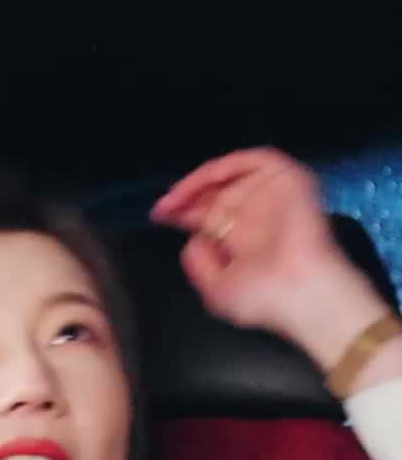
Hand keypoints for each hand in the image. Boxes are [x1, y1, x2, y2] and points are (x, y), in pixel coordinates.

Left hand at [151, 148, 389, 369]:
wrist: (299, 294)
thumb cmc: (266, 299)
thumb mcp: (216, 290)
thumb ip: (198, 264)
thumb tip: (192, 241)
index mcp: (244, 239)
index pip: (209, 215)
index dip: (182, 211)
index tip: (160, 215)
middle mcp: (257, 215)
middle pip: (215, 192)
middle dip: (186, 196)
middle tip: (165, 206)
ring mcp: (272, 196)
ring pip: (232, 173)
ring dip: (202, 179)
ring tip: (180, 194)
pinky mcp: (289, 181)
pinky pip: (258, 159)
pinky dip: (231, 164)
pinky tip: (209, 178)